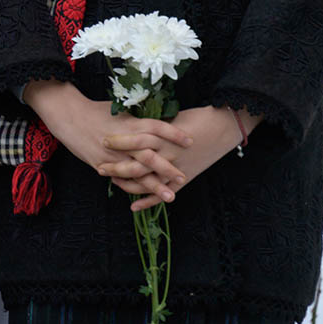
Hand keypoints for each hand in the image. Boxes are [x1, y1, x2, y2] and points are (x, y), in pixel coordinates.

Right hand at [24, 80, 189, 204]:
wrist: (68, 116)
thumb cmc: (94, 110)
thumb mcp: (119, 110)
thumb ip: (137, 120)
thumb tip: (157, 124)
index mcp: (130, 123)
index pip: (157, 127)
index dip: (174, 134)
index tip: (190, 141)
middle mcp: (124, 141)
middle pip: (150, 156)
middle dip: (168, 169)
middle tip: (183, 178)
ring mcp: (113, 155)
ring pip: (137, 173)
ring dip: (155, 186)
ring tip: (171, 196)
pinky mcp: (101, 164)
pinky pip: (121, 179)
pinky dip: (133, 188)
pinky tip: (145, 196)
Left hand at [102, 105, 253, 212]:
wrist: (222, 126)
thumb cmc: (195, 117)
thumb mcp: (169, 116)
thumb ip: (150, 124)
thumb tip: (129, 123)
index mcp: (163, 135)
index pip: (135, 139)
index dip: (118, 141)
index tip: (102, 139)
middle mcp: (168, 154)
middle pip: (138, 163)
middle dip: (117, 166)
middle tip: (100, 167)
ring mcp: (176, 169)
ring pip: (148, 181)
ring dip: (128, 184)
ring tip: (112, 182)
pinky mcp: (184, 179)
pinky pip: (163, 194)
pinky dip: (148, 202)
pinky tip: (133, 207)